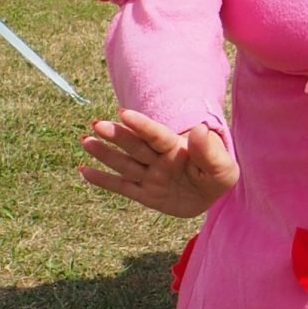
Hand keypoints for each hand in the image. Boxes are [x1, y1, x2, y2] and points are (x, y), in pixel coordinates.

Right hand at [78, 109, 239, 217]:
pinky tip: (84, 171)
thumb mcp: (223, 168)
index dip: (141, 125)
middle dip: (117, 136)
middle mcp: (159, 160)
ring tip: (86, 140)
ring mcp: (150, 176)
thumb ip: (210, 151)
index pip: (156, 135)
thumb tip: (201, 130)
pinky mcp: (144, 194)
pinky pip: (122, 187)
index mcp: (177, 149)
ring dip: (105, 153)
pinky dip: (103, 180)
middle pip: (135, 146)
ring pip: (124, 164)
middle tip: (97, 124)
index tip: (123, 113)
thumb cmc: (218, 175)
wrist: (210, 195)